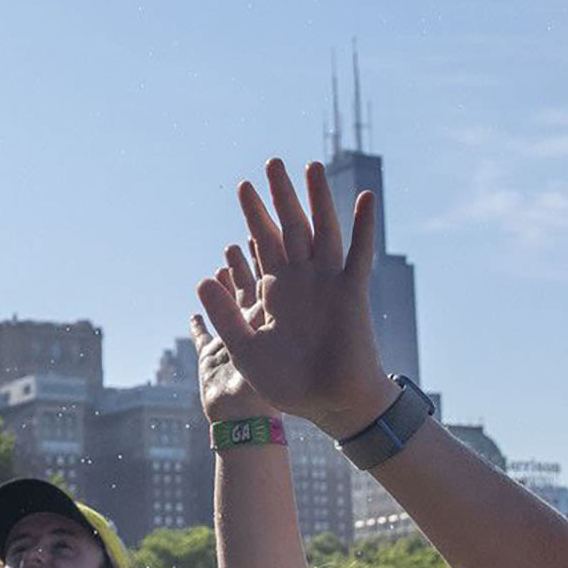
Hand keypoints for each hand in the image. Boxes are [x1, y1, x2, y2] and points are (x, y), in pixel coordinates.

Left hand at [193, 158, 394, 436]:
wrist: (328, 404)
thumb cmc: (288, 383)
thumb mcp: (247, 348)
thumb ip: (227, 314)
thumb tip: (203, 278)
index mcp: (275, 291)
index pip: (263, 243)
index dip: (254, 215)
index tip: (244, 187)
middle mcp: (302, 280)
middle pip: (290, 227)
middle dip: (280, 196)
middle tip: (271, 163)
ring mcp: (328, 283)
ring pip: (322, 230)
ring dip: (317, 199)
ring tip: (310, 166)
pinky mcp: (352, 293)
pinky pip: (358, 254)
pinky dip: (362, 226)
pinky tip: (364, 198)